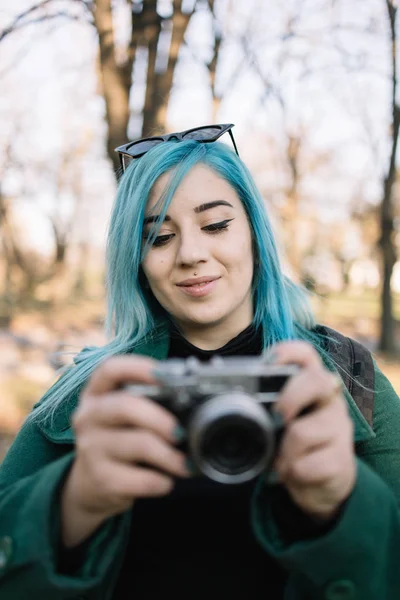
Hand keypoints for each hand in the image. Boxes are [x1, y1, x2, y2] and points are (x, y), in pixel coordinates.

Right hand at [65, 355, 189, 522]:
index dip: (139, 367)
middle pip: (124, 406)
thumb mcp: (126, 416)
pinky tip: (167, 481)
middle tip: (181, 432)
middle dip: (160, 418)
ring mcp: (90, 448)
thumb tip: (196, 399)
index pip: (111, 369)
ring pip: (138, 445)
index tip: (165, 375)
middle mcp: (89, 416)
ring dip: (170, 456)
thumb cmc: (120, 439)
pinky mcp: (100, 479)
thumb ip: (151, 401)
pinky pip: (139, 479)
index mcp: (98, 392)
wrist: (90, 484)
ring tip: (185, 463)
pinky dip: (160, 481)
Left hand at [270, 341, 355, 521]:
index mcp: (312, 385)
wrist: (322, 485)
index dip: (288, 352)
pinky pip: (306, 466)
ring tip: (282, 461)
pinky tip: (294, 474)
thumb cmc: (294, 445)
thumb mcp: (279, 423)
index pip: (306, 355)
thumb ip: (263, 408)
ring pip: (302, 432)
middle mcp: (330, 401)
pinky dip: (292, 474)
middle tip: (277, 417)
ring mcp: (340, 430)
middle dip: (290, 397)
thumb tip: (224, 401)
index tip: (268, 362)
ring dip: (283, 453)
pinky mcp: (342, 461)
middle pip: (316, 381)